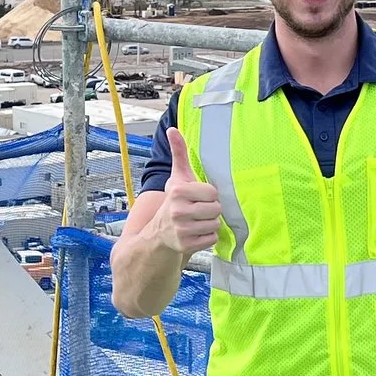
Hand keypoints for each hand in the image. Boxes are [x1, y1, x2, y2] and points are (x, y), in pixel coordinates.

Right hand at [159, 128, 224, 253]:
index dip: (209, 195)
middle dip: (210, 210)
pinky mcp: (186, 245)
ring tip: (196, 221)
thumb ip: (179, 153)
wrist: (159, 231)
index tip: (198, 197)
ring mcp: (181, 230)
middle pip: (216, 209)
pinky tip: (196, 232)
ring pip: (215, 225)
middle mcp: (178, 211)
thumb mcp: (177, 177)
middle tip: (198, 210)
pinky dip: (207, 237)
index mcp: (178, 192)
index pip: (213, 193)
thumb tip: (172, 129)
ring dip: (209, 223)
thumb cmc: (174, 200)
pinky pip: (212, 239)